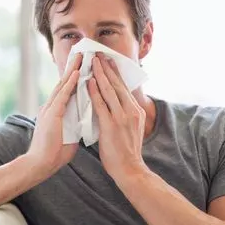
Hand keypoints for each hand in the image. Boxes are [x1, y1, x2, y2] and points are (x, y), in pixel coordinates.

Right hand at [26, 53, 82, 176]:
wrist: (41, 164)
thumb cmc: (54, 154)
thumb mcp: (69, 134)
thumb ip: (75, 124)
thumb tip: (85, 121)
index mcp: (56, 111)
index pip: (66, 90)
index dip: (74, 77)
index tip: (82, 65)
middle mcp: (51, 106)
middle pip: (64, 83)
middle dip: (73, 68)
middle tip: (82, 53)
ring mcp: (50, 109)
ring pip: (63, 85)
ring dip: (72, 70)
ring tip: (81, 56)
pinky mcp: (51, 114)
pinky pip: (63, 96)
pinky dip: (70, 84)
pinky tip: (77, 73)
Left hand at [88, 52, 148, 182]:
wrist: (130, 170)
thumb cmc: (126, 152)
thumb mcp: (131, 129)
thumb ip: (124, 115)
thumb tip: (116, 105)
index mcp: (136, 111)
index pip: (123, 87)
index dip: (114, 73)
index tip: (108, 60)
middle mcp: (131, 111)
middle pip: (117, 85)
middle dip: (107, 68)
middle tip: (98, 54)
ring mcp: (122, 118)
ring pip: (110, 91)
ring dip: (100, 74)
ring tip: (92, 62)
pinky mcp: (112, 125)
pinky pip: (101, 105)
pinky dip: (95, 92)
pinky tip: (89, 82)